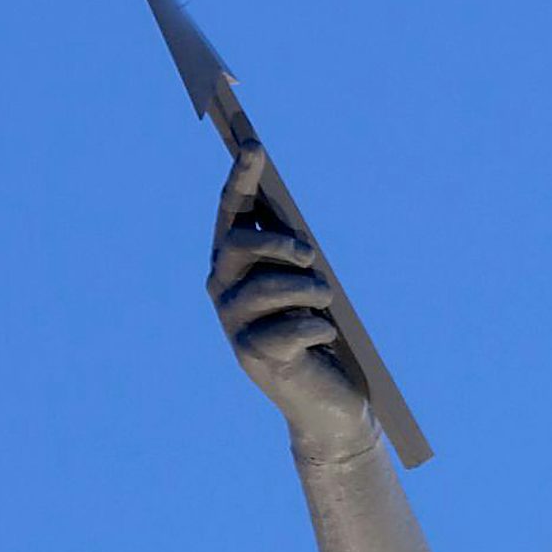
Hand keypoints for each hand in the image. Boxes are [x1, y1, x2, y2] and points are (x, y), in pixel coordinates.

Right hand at [206, 145, 368, 449]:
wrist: (327, 405)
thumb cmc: (318, 338)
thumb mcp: (307, 289)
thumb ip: (294, 257)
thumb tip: (296, 224)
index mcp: (233, 266)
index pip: (231, 214)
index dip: (240, 179)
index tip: (254, 146)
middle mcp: (223, 292)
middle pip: (238, 244)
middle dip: (277, 242)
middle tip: (310, 254)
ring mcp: (235, 326)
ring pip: (266, 287)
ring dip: (306, 289)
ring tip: (326, 299)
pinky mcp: (255, 357)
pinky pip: (289, 328)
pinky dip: (316, 328)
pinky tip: (325, 338)